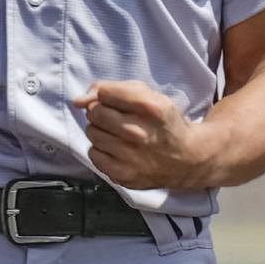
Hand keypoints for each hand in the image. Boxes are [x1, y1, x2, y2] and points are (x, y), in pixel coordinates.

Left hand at [74, 80, 201, 190]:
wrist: (187, 158)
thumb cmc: (162, 121)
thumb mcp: (146, 94)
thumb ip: (110, 88)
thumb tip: (77, 101)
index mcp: (147, 106)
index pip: (103, 92)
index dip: (108, 96)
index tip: (119, 103)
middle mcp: (137, 132)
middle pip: (94, 112)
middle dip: (102, 112)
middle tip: (118, 119)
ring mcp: (129, 156)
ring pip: (91, 132)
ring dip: (101, 131)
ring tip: (119, 135)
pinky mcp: (123, 175)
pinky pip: (93, 155)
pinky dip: (102, 150)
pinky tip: (118, 150)